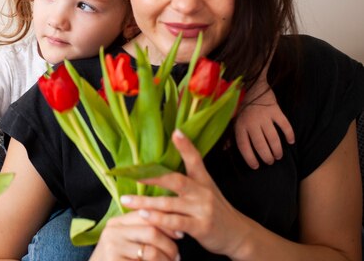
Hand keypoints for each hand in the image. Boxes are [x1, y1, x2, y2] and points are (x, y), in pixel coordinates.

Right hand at [90, 211, 178, 260]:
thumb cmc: (117, 259)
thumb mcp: (125, 241)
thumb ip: (142, 230)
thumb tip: (175, 228)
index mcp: (116, 222)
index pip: (145, 214)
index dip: (166, 223)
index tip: (179, 234)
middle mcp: (112, 232)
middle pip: (151, 231)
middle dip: (169, 245)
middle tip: (177, 256)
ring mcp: (113, 248)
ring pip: (151, 251)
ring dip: (166, 260)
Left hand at [121, 130, 250, 257]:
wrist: (238, 235)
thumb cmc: (215, 211)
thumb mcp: (206, 190)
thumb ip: (188, 181)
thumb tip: (162, 168)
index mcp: (203, 180)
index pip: (195, 159)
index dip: (186, 146)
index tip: (175, 131)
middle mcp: (203, 192)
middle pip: (176, 180)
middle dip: (151, 177)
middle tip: (131, 175)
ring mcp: (202, 209)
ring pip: (170, 203)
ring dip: (146, 203)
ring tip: (127, 201)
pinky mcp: (201, 227)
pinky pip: (175, 223)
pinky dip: (158, 220)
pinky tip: (144, 217)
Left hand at [235, 87, 294, 168]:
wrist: (252, 85)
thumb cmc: (241, 106)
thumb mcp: (232, 120)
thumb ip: (229, 134)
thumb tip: (225, 150)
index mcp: (240, 126)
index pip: (244, 147)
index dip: (250, 158)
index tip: (256, 166)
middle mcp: (251, 122)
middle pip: (260, 145)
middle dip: (266, 157)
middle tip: (270, 162)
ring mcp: (264, 116)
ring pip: (273, 139)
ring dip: (277, 150)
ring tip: (278, 156)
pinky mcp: (276, 111)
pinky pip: (285, 125)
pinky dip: (289, 134)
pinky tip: (291, 142)